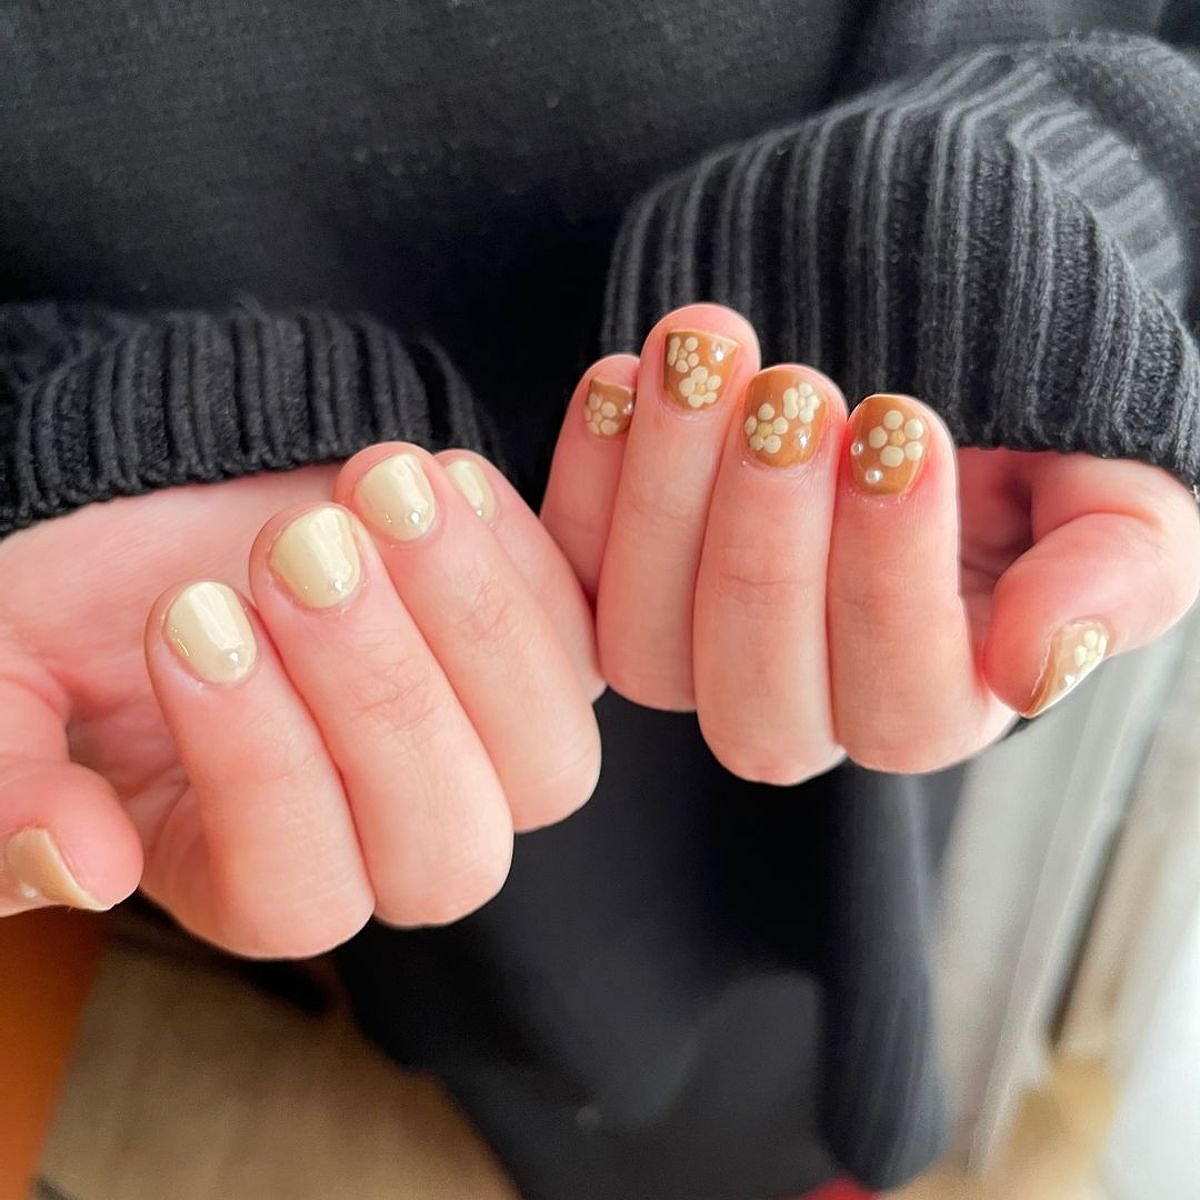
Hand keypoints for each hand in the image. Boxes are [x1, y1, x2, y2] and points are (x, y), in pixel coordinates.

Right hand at [0, 446, 599, 953]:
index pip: (296, 898)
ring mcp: (483, 745)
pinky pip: (591, 634)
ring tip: (382, 492)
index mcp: (254, 877)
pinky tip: (452, 473)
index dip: (259, 768)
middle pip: (448, 852)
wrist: (175, 490)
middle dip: (381, 697)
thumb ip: (6, 784)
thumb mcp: (4, 679)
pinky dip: (538, 553)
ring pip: (549, 760)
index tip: (192, 615)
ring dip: (476, 622)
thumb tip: (71, 866)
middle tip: (300, 552)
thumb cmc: (80, 601)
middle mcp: (389, 835)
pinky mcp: (539, 650)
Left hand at [542, 303, 1199, 781]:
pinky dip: (581, 484)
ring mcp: (703, 651)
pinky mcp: (622, 586)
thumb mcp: (1119, 493)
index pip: (904, 708)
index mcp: (935, 701)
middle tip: (796, 394)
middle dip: (767, 548)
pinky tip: (620, 380)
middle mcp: (809, 700)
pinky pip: (571, 581)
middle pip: (758, 705)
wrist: (930, 354)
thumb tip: (1035, 667)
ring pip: (650, 653)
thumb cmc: (1037, 435)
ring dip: (666, 503)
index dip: (892, 581)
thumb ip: (1113, 576)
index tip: (900, 426)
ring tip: (708, 357)